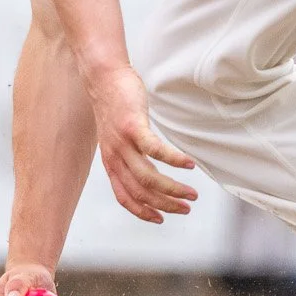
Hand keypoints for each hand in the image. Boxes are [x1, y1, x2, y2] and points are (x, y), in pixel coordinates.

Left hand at [87, 65, 196, 223]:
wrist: (103, 77)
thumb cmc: (115, 105)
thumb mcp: (118, 137)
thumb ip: (130, 155)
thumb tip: (150, 169)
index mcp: (111, 162)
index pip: (125, 197)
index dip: (143, 212)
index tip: (161, 218)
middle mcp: (115, 156)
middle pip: (140, 191)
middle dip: (165, 204)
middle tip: (186, 208)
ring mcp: (123, 142)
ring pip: (148, 176)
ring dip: (172, 189)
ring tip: (192, 193)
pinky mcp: (132, 126)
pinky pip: (155, 149)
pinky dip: (173, 160)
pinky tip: (189, 165)